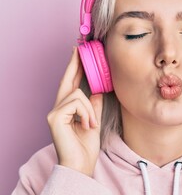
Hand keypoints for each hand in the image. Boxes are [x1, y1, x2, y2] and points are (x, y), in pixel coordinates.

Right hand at [47, 47, 102, 175]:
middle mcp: (58, 108)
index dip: (74, 67)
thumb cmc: (86, 146)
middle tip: (80, 48)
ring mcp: (54, 112)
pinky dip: (86, 114)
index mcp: (68, 108)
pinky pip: (76, 103)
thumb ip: (94, 105)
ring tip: (91, 124)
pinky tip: (87, 126)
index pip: (70, 84)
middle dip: (74, 63)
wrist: (81, 164)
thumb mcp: (94, 121)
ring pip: (77, 94)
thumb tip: (96, 90)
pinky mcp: (54, 117)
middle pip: (66, 80)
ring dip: (90, 109)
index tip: (79, 53)